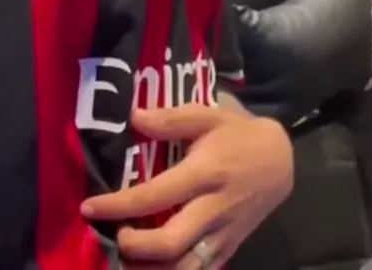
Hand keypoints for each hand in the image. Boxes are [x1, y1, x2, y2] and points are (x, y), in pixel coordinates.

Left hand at [81, 103, 292, 268]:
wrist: (281, 160)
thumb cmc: (238, 134)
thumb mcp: (207, 115)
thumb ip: (171, 119)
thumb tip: (133, 118)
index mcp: (204, 173)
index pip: (155, 196)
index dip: (118, 205)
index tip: (90, 208)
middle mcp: (213, 208)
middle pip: (170, 243)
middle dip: (135, 247)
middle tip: (116, 235)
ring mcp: (224, 233)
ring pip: (186, 266)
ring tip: (128, 259)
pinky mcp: (230, 247)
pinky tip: (153, 267)